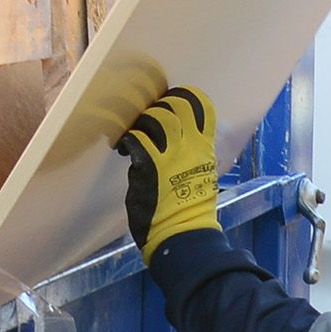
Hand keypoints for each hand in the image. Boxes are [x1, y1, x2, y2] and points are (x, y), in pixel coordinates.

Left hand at [120, 86, 220, 257]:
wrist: (182, 233)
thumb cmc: (190, 209)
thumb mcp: (200, 173)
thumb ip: (190, 153)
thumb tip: (171, 140)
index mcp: (206, 147)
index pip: (202, 106)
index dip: (184, 98)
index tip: (169, 106)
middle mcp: (191, 146)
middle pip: (177, 104)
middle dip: (159, 105)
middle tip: (148, 119)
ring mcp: (171, 154)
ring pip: (155, 117)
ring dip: (141, 122)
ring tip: (135, 135)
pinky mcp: (149, 166)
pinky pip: (136, 139)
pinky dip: (127, 140)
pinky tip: (124, 150)